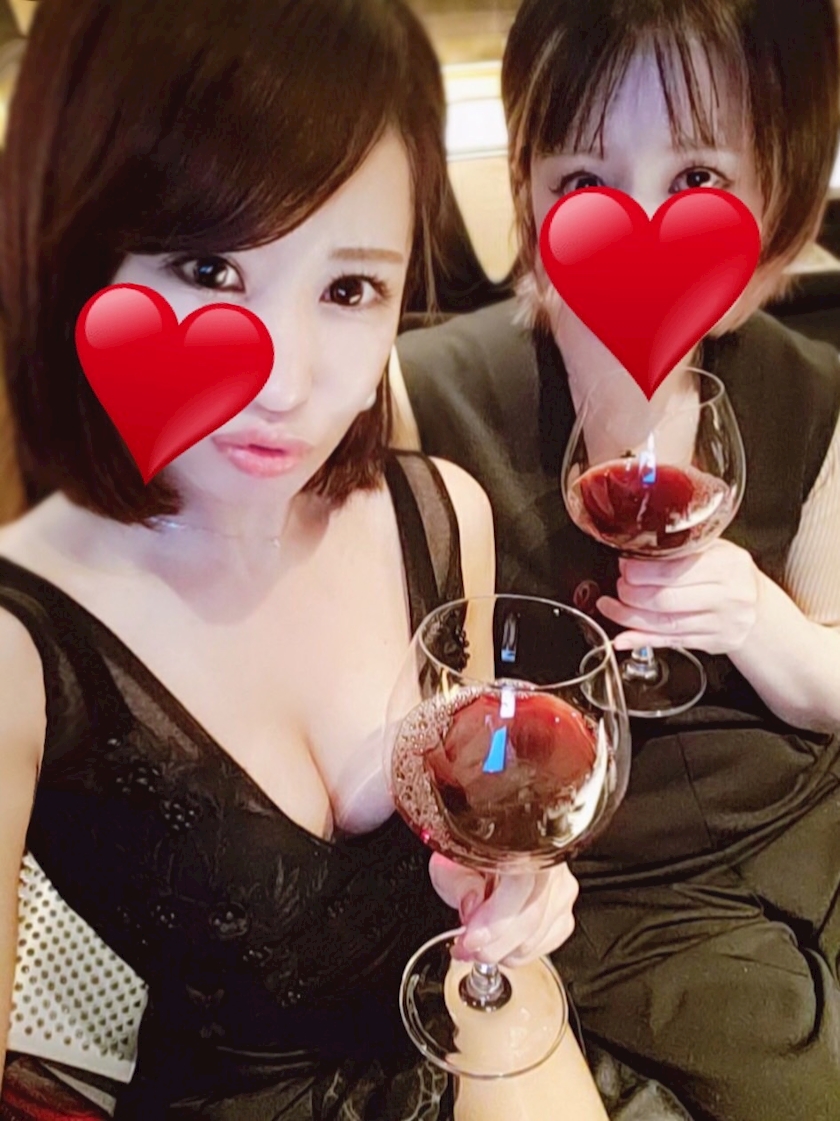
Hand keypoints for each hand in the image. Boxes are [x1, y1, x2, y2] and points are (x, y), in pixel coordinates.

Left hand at [428, 852, 578, 967]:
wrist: (486, 858)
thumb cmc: (468, 856)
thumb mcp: (450, 863)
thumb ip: (458, 883)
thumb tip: (472, 906)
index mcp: (521, 840)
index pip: (521, 883)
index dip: (496, 918)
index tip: (472, 939)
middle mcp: (549, 862)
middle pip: (532, 914)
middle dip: (494, 943)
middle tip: (465, 948)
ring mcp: (560, 888)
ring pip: (539, 935)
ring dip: (503, 950)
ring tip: (476, 946)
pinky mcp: (562, 912)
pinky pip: (546, 943)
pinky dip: (518, 952)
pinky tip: (499, 945)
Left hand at [597, 539, 760, 654]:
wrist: (758, 608)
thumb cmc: (730, 575)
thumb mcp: (716, 550)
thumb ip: (683, 551)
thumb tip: (636, 555)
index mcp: (727, 564)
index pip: (676, 569)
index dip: (642, 570)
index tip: (625, 567)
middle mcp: (727, 594)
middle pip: (666, 599)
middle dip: (632, 593)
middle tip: (619, 586)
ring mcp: (721, 622)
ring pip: (665, 623)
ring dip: (630, 617)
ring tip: (610, 607)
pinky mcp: (713, 642)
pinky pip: (671, 642)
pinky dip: (642, 639)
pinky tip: (624, 637)